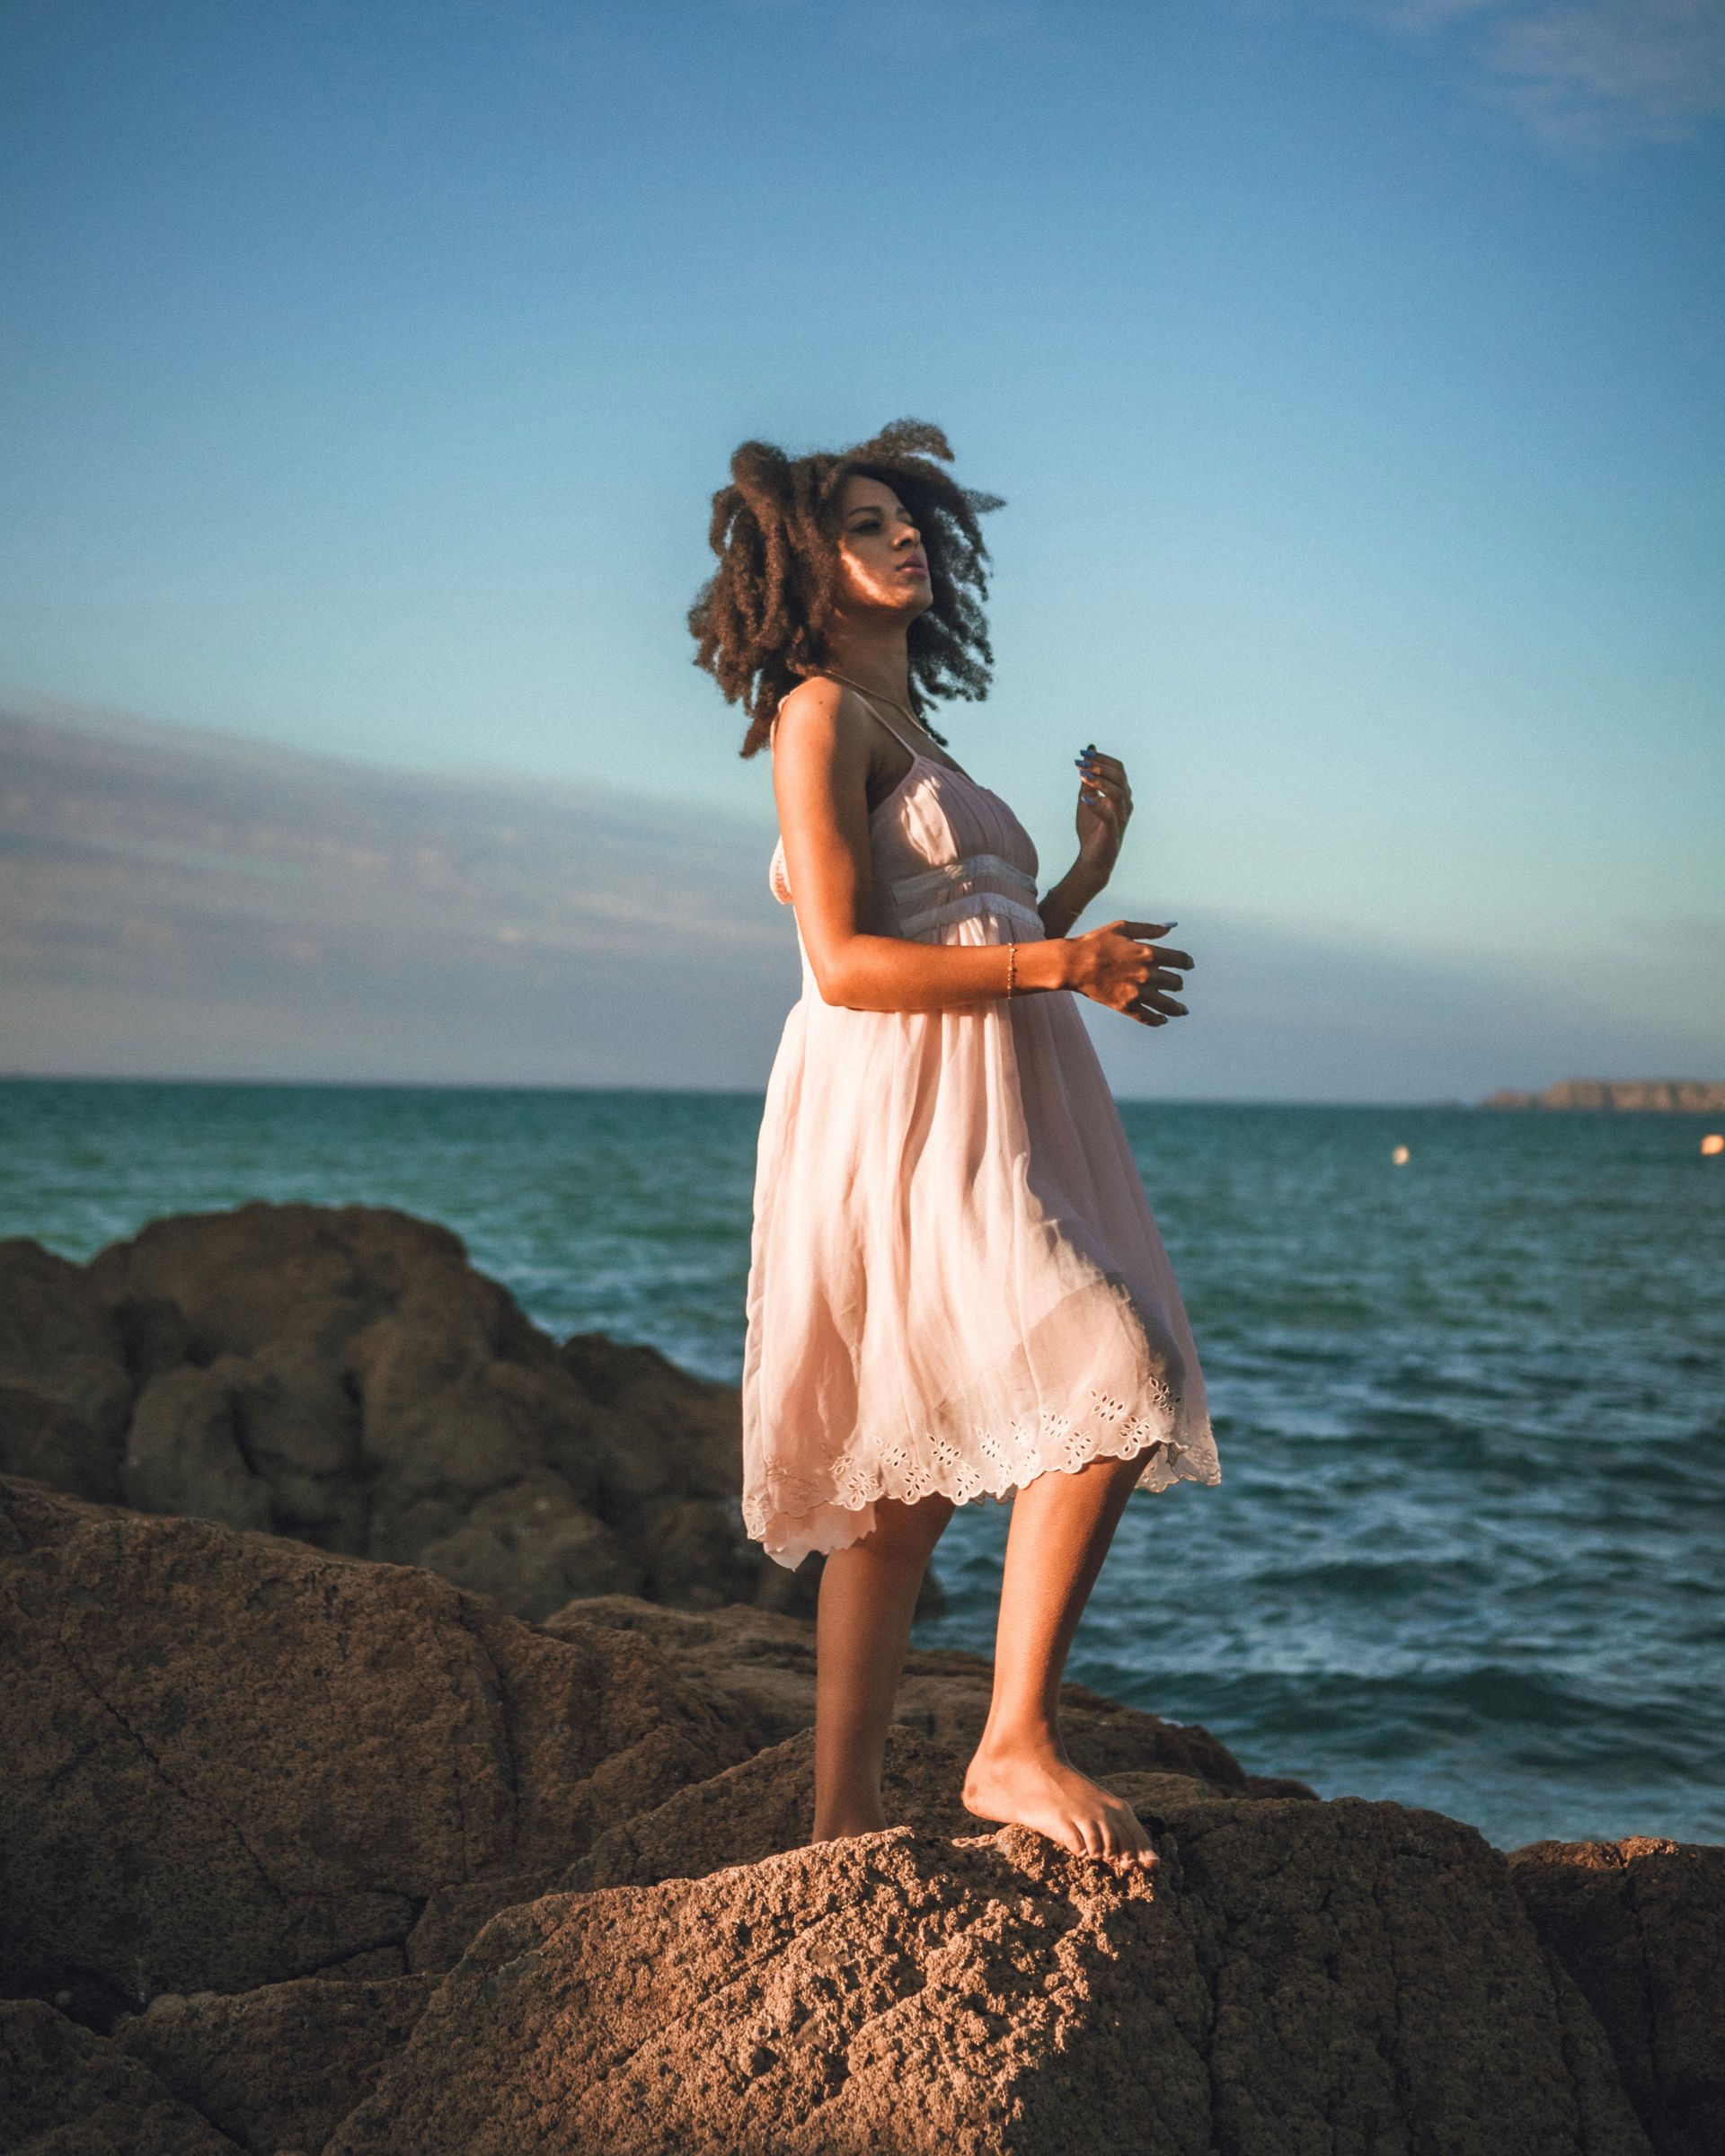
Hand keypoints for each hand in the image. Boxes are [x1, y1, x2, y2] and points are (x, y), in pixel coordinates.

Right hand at [1062, 919, 1192, 1027]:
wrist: (1073, 964)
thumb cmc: (1095, 943)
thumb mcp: (1122, 928)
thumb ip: (1148, 929)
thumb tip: (1170, 927)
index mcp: (1148, 952)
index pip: (1180, 960)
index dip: (1187, 963)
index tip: (1188, 965)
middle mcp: (1147, 974)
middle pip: (1175, 982)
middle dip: (1177, 983)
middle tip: (1176, 984)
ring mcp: (1138, 992)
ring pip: (1167, 1004)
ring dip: (1177, 1008)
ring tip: (1182, 1010)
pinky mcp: (1127, 1006)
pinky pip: (1149, 1018)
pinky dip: (1158, 1020)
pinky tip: (1162, 1020)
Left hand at [1074, 744, 1131, 872]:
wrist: (1092, 859)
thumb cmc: (1092, 829)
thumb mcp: (1087, 798)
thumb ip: (1088, 778)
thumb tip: (1089, 752)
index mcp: (1121, 794)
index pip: (1118, 769)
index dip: (1102, 759)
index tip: (1084, 753)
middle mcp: (1125, 804)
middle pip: (1120, 777)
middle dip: (1101, 767)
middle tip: (1082, 763)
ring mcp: (1121, 818)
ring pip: (1119, 793)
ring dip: (1100, 782)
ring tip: (1083, 776)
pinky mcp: (1113, 832)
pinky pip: (1109, 816)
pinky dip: (1097, 806)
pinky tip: (1084, 800)